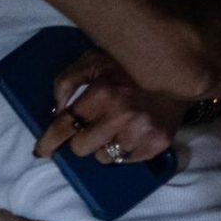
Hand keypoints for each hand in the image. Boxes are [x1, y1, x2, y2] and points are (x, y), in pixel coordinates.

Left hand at [33, 49, 185, 164]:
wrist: (179, 68)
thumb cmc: (130, 64)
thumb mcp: (93, 60)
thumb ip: (67, 81)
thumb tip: (56, 110)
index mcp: (103, 91)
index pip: (66, 125)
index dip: (49, 141)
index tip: (40, 151)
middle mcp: (122, 114)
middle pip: (81, 148)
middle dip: (80, 138)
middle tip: (90, 126)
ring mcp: (142, 131)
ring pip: (104, 157)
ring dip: (104, 145)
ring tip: (116, 125)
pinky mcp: (158, 143)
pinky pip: (127, 161)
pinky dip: (125, 149)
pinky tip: (132, 130)